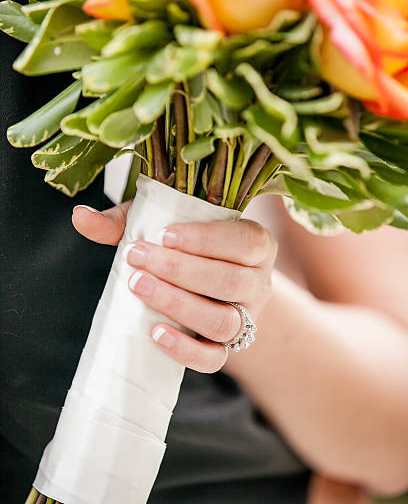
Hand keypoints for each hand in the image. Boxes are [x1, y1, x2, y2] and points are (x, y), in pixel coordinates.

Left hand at [73, 202, 276, 372]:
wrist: (211, 282)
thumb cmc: (187, 245)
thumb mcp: (164, 223)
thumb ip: (126, 220)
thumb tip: (80, 216)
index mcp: (256, 243)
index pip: (244, 242)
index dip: (207, 240)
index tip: (163, 234)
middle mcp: (259, 282)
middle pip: (231, 281)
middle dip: (180, 270)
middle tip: (137, 259)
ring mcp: (247, 318)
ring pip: (224, 321)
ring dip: (179, 305)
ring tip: (140, 287)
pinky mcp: (228, 348)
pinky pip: (215, 359)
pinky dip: (185, 350)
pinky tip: (155, 333)